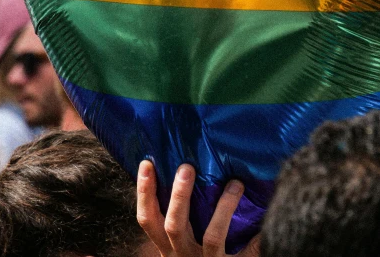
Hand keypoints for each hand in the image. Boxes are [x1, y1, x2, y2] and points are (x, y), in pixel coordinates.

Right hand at [137, 161, 259, 256]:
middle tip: (186, 167)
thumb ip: (181, 219)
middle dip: (178, 196)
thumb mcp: (182, 245)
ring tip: (234, 183)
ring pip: (212, 237)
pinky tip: (265, 219)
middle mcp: (182, 256)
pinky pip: (245, 254)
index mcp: (168, 248)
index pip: (148, 219)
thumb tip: (182, 172)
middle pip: (174, 226)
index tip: (147, 163)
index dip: (144, 193)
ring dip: (224, 208)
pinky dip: (256, 238)